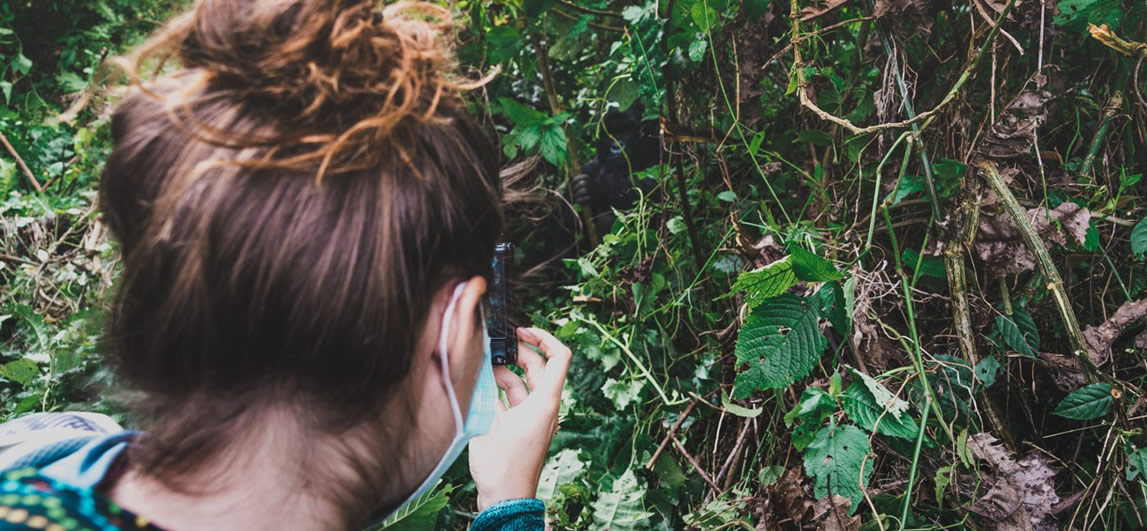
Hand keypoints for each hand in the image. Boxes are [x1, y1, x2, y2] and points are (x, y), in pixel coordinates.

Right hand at [469, 327, 571, 509]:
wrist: (505, 500)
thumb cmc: (502, 466)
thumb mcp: (488, 422)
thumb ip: (482, 391)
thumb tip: (474, 365)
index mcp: (546, 401)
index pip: (559, 356)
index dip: (544, 337)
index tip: (520, 330)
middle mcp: (545, 407)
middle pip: (539, 366)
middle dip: (518, 351)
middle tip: (494, 344)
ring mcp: (535, 418)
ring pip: (524, 382)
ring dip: (505, 370)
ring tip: (482, 363)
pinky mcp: (523, 427)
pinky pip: (515, 399)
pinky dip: (500, 388)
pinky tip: (481, 384)